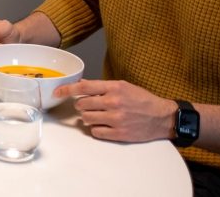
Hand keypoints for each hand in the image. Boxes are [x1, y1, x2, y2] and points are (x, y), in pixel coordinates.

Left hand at [53, 79, 174, 142]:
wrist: (162, 117)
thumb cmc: (142, 100)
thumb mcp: (123, 86)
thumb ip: (102, 86)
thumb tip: (81, 85)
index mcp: (114, 87)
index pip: (83, 87)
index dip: (67, 89)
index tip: (57, 92)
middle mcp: (113, 102)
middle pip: (81, 104)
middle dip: (81, 105)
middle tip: (88, 106)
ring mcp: (116, 119)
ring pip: (86, 118)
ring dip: (87, 117)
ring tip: (98, 115)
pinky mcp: (119, 134)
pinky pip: (95, 132)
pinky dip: (96, 128)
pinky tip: (104, 125)